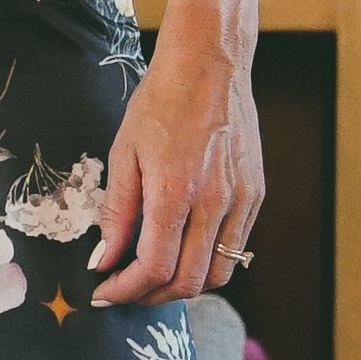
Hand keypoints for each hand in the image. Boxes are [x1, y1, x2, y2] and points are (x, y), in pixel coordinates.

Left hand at [86, 31, 262, 305]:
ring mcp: (241, 200)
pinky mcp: (256, 194)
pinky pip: (236, 247)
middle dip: (151, 296)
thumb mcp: (124, 153)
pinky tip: (184, 249)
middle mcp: (215, 202)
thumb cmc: (161, 101)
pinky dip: (208, 261)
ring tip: (154, 277)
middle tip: (125, 291)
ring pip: (218, 272)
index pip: (154, 267)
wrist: (210, 63)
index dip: (126, 290)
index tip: (104, 292)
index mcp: (175, 191)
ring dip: (183, 286)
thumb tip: (104, 260)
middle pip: (188, 281)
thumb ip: (116, 213)